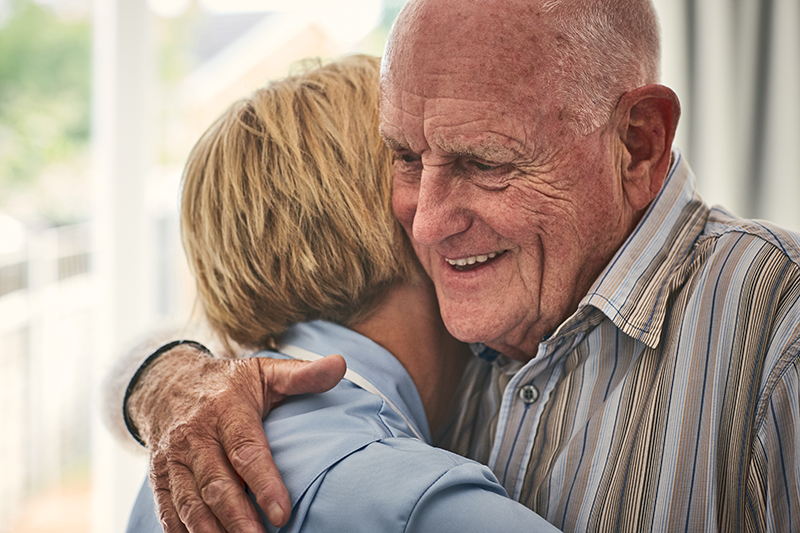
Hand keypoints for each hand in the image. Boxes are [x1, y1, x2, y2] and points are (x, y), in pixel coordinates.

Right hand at [127, 345, 345, 531]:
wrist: (167, 382)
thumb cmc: (228, 384)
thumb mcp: (265, 372)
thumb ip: (302, 374)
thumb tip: (340, 364)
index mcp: (225, 410)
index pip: (246, 450)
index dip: (264, 483)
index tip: (283, 513)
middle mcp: (194, 436)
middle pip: (217, 484)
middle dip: (239, 518)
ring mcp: (173, 459)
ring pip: (190, 503)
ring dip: (212, 532)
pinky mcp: (159, 478)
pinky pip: (168, 511)